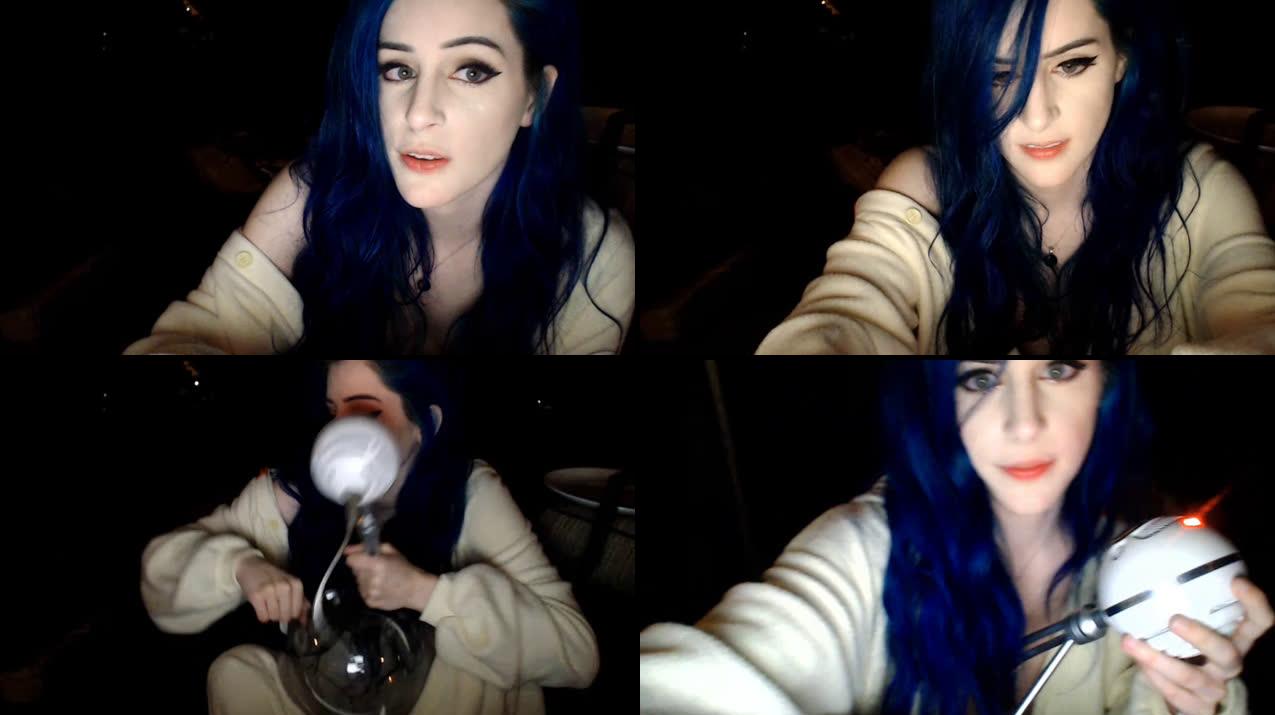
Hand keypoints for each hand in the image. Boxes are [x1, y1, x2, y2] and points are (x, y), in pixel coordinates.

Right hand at [235, 555, 310, 624]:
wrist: (250, 566)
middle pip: (286, 616)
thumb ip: (300, 601)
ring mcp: (270, 591)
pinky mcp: (257, 595)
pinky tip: (261, 606)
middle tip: (275, 606)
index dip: (291, 614)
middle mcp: (285, 587)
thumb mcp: (289, 584)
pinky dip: (261, 615)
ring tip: (267, 604)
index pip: (297, 611)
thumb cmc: (272, 577)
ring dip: (270, 615)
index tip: (285, 609)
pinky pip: (263, 617)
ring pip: (274, 617)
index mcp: (296, 584)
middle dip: (280, 616)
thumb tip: (304, 620)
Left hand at [343, 542, 437, 611]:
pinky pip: (362, 592)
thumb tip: (347, 551)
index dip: (356, 558)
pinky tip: (381, 589)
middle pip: (355, 571)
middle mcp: (371, 580)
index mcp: (377, 564)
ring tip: (381, 580)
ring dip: (366, 579)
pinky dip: (369, 589)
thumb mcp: (389, 550)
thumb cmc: (403, 567)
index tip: (364, 559)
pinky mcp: (370, 602)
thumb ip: (366, 547)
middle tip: (377, 569)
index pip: (351, 561)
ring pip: (358, 582)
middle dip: (363, 568)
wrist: (414, 589)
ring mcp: (370, 593)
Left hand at [1122, 576, 1272, 714]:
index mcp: (1237, 638)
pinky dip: (1153, 677)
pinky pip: (1175, 694)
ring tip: (1131, 642)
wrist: (1187, 692)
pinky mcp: (1198, 706)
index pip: (1260, 621)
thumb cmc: (1189, 648)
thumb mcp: (1194, 623)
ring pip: (1192, 677)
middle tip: (1173, 619)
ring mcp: (1216, 687)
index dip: (1255, 603)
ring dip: (1158, 659)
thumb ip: (1184, 596)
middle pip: (1227, 653)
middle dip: (1202, 636)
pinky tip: (1137, 661)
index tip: (1236, 581)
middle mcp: (1231, 663)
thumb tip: (1149, 554)